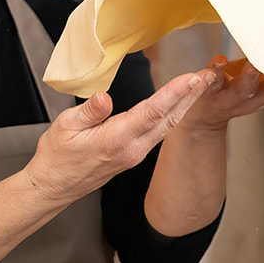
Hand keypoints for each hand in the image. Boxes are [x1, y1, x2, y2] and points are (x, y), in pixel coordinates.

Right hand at [24, 68, 218, 202]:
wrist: (54, 187)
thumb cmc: (56, 157)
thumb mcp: (64, 128)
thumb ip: (89, 112)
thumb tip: (104, 97)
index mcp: (115, 140)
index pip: (151, 113)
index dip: (174, 94)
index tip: (191, 78)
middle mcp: (132, 149)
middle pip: (168, 119)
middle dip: (191, 96)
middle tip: (209, 75)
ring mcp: (136, 154)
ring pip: (167, 126)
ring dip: (186, 104)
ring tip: (201, 84)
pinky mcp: (134, 154)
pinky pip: (160, 132)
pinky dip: (174, 114)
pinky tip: (181, 103)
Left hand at [178, 56, 263, 136]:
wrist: (202, 117)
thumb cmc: (237, 92)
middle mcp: (253, 98)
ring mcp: (230, 96)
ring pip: (244, 89)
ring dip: (250, 77)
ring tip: (255, 64)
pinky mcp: (209, 90)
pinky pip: (211, 81)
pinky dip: (214, 71)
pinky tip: (219, 60)